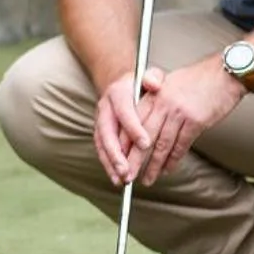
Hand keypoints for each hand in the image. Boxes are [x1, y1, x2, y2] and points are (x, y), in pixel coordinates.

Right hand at [93, 66, 159, 187]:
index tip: (146, 143)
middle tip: (127, 170)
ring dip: (111, 163)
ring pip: (102, 144)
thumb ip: (153, 77)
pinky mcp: (100, 133)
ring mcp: (100, 121)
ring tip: (122, 179)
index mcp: (118, 93)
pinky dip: (108, 165)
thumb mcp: (149, 74)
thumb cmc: (140, 84)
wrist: (120, 85)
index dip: (133, 128)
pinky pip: (102, 150)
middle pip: (107, 132)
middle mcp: (105, 108)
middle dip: (117, 153)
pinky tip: (117, 178)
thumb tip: (154, 84)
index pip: (125, 111)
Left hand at [131, 56, 245, 185]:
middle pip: (143, 137)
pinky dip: (173, 160)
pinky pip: (181, 146)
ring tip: (146, 179)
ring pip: (161, 145)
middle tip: (127, 177)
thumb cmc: (198, 78)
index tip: (117, 159)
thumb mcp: (169, 82)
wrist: (225, 73)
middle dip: (134, 160)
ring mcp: (179, 113)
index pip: (132, 122)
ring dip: (153, 166)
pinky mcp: (196, 122)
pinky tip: (166, 170)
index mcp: (153, 94)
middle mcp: (163, 104)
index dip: (124, 143)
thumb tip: (141, 121)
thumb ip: (153, 99)